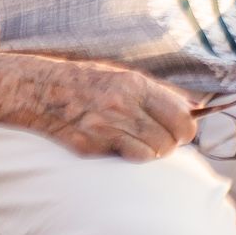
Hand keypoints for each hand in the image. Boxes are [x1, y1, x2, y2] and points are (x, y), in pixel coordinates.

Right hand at [22, 56, 196, 161]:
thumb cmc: (85, 83)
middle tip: (159, 139)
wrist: (40, 91)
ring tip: (137, 141)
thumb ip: (158, 92)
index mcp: (134, 84)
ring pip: (153, 152)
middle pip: (171, 139)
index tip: (180, 132)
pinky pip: (130, 158)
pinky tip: (120, 146)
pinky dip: (131, 156)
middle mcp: (123, 104)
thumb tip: (195, 107)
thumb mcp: (122, 76)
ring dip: (151, 151)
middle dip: (170, 143)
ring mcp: (107, 127)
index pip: (181, 116)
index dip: (185, 129)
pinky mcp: (92, 146)